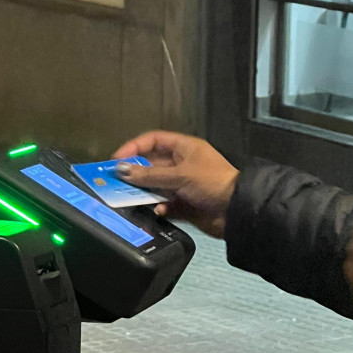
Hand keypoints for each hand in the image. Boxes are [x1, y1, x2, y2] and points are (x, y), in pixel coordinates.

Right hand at [111, 130, 238, 238]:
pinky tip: (158, 210)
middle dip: (136, 173)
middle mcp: (182, 164)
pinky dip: (159, 207)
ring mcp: (182, 184)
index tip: (116, 160)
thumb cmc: (213, 183)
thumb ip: (149, 175)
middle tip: (117, 182)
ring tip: (132, 198)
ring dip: (145, 192)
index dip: (133, 147)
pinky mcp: (184, 203)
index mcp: (184, 148)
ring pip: (155, 186)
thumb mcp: (179, 175)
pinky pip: (164, 204)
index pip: (153, 141)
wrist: (236, 211)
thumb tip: (123, 170)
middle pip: (151, 165)